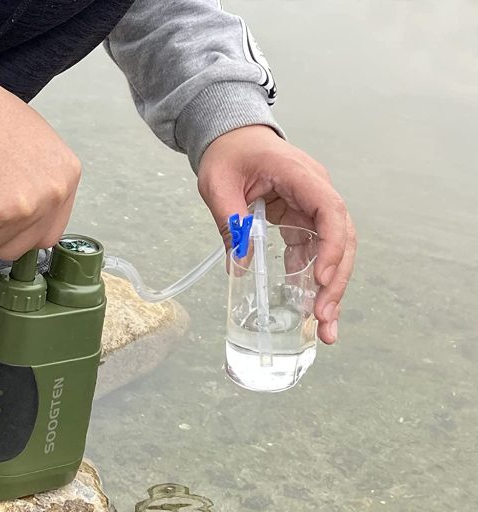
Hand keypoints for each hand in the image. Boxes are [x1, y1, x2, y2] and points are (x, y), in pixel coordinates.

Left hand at [197, 125, 355, 343]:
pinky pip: (312, 253)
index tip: (320, 278)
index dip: (331, 246)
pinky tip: (307, 307)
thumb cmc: (227, 154)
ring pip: (333, 250)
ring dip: (330, 288)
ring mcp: (311, 208)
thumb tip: (238, 266)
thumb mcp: (218, 185)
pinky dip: (311, 280)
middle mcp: (315, 192)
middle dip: (336, 280)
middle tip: (324, 317)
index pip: (330, 210)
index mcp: (299, 175)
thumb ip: (229, 222)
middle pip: (341, 237)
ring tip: (324, 325)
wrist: (232, 138)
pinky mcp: (301, 221)